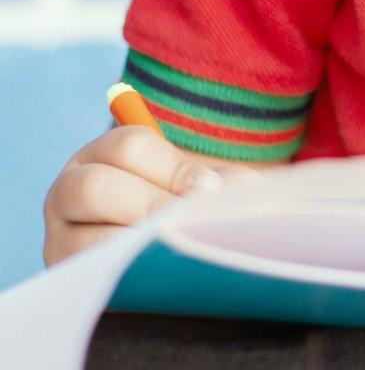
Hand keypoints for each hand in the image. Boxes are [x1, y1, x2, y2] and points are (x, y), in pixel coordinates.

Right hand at [42, 125, 252, 265]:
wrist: (153, 253)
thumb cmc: (181, 206)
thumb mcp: (195, 185)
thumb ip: (219, 181)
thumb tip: (244, 191)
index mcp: (101, 155)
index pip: (129, 146)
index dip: (175, 167)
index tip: (210, 190)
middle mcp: (69, 191)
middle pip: (95, 187)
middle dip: (151, 204)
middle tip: (189, 221)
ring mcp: (61, 237)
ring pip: (91, 239)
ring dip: (140, 245)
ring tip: (177, 250)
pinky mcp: (69, 276)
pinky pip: (94, 277)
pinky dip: (133, 275)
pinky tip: (163, 274)